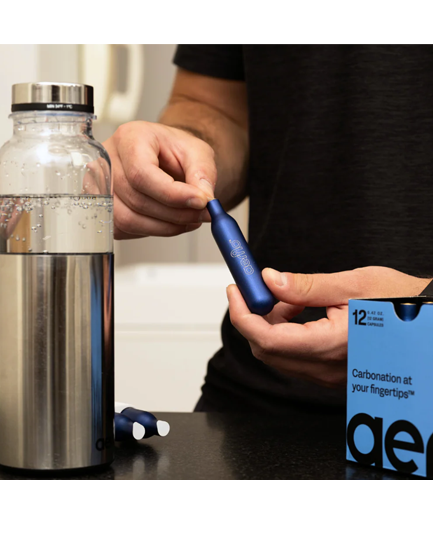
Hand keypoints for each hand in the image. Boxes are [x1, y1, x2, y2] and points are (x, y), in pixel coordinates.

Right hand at [103, 121, 215, 239]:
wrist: (164, 157)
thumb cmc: (174, 150)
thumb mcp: (197, 151)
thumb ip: (202, 172)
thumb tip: (203, 198)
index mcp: (129, 138)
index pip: (141, 173)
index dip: (172, 194)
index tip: (200, 202)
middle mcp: (108, 161)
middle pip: (137, 198)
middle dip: (175, 213)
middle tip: (202, 214)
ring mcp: (100, 186)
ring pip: (129, 219)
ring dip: (166, 226)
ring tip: (190, 219)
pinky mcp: (103, 208)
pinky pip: (125, 229)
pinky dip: (154, 230)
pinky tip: (171, 222)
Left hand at [227, 266, 430, 388]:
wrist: (425, 327)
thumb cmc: (401, 304)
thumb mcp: (354, 285)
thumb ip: (307, 286)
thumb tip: (269, 280)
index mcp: (331, 345)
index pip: (267, 339)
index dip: (242, 315)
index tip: (235, 290)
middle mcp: (327, 369)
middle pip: (267, 350)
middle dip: (253, 317)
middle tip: (255, 290)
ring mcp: (329, 376)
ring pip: (279, 355)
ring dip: (270, 325)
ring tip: (286, 299)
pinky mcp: (332, 374)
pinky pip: (295, 358)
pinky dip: (285, 334)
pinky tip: (297, 313)